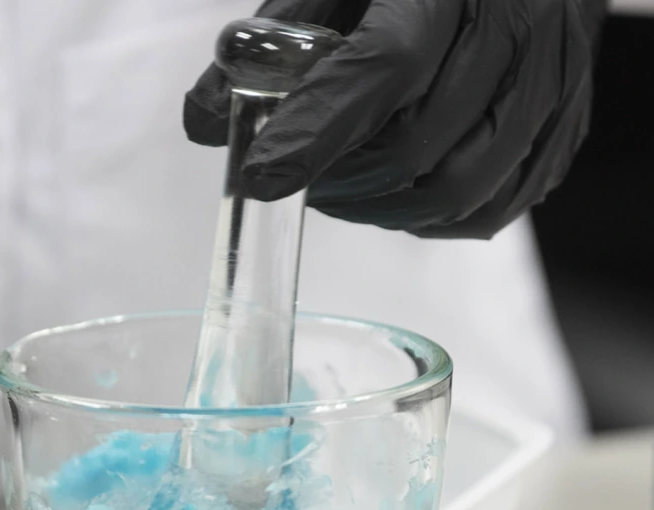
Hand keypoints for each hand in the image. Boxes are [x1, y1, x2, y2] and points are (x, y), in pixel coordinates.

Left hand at [184, 0, 608, 237]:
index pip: (380, 68)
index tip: (259, 178)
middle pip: (417, 146)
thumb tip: (203, 120)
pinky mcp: (563, 127)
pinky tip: (401, 195)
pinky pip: (495, 207)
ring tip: (344, 188)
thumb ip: (270, 42)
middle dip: (340, 179)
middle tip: (298, 175)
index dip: (314, 132)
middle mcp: (515, 32)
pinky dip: (434, 219)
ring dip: (382, 209)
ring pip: (459, 190)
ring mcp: (549, 85)